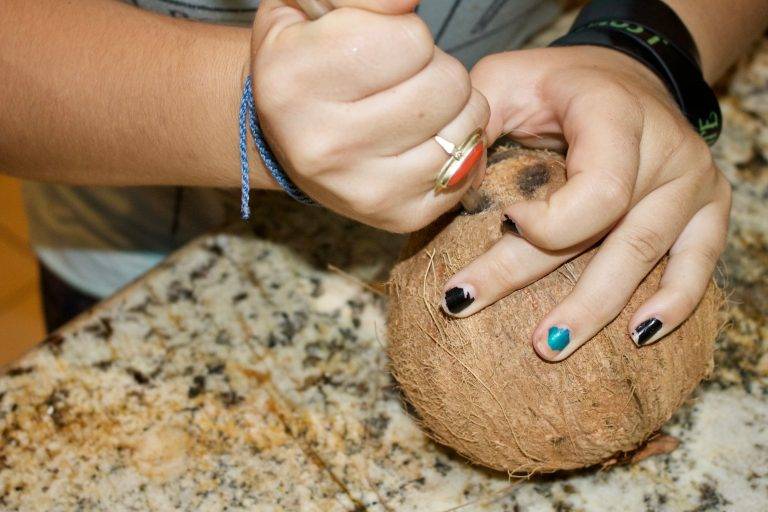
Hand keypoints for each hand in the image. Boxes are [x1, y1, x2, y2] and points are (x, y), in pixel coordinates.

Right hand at [250, 0, 488, 232]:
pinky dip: (457, 146)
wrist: (281, 135)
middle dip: (433, 69)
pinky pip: (467, 167)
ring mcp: (363, 189)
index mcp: (295, 81)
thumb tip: (406, 2)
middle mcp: (324, 145)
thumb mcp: (307, 3)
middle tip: (401, 79)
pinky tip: (422, 140)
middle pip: (446, 84)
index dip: (406, 34)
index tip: (379, 47)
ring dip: (451, 106)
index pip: (411, 40)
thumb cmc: (303, 58)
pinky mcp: (397, 216)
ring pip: (466, 125)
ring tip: (413, 107)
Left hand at [442, 46, 730, 360]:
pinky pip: (701, 263)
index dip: (550, 224)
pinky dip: (676, 302)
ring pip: (645, 257)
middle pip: (607, 232)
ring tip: (548, 346)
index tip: (503, 224)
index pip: (597, 189)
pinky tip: (639, 335)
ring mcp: (694, 182)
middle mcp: (666, 149)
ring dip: (595, 309)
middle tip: (470, 306)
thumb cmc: (555, 84)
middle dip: (532, 276)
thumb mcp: (505, 81)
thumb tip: (447, 183)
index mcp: (616, 114)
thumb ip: (478, 122)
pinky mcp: (708, 207)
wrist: (624, 74)